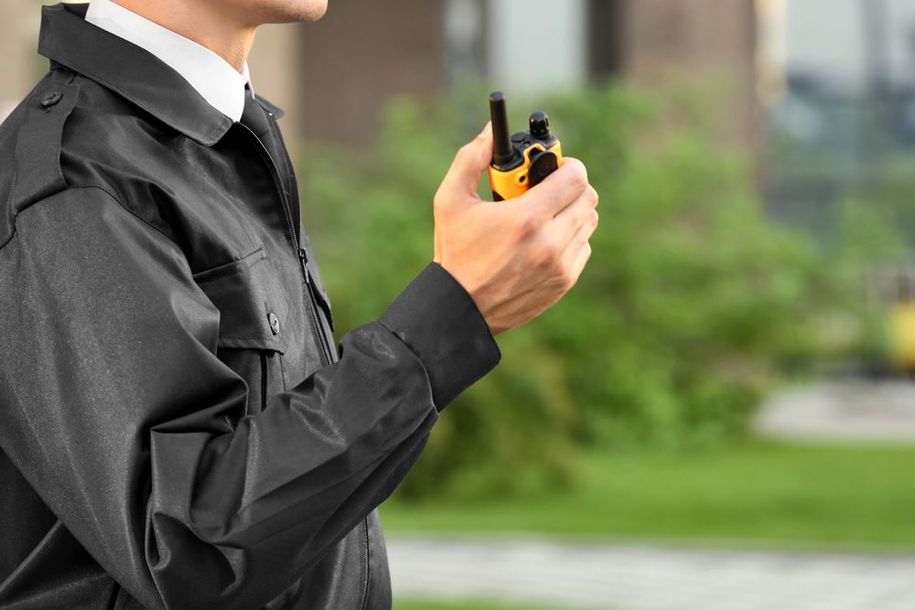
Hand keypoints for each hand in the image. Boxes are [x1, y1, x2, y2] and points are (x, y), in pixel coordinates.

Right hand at [433, 122, 598, 335]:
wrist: (460, 309)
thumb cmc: (454, 252)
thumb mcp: (450, 200)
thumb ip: (470, 159)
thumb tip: (490, 132)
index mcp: (526, 219)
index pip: (576, 177)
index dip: (568, 165)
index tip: (554, 166)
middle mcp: (550, 243)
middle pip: (588, 196)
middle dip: (570, 186)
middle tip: (547, 189)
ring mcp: (561, 265)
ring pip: (589, 221)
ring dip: (571, 211)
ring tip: (543, 215)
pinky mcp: (564, 282)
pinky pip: (584, 246)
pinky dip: (570, 237)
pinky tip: (543, 240)